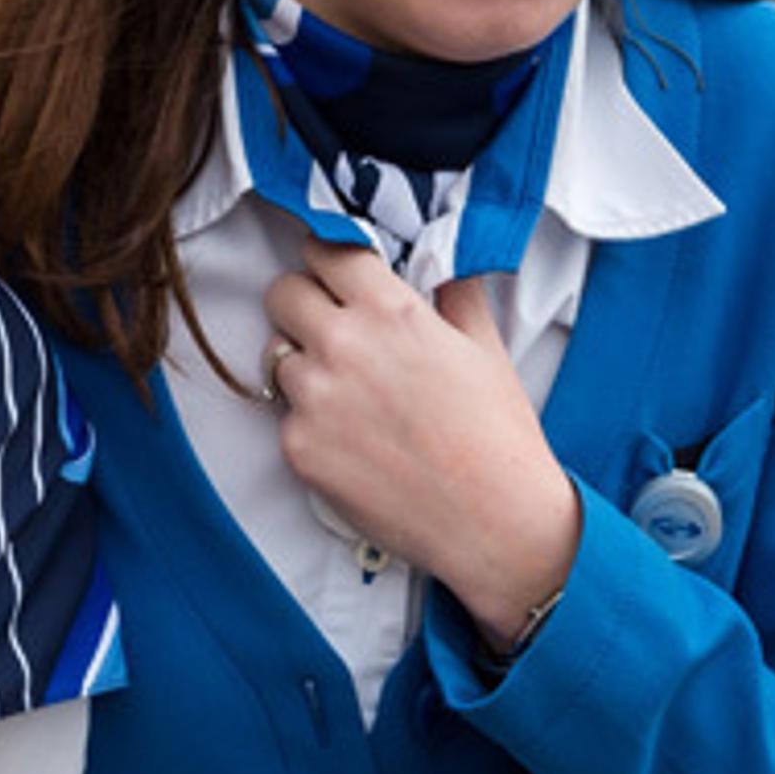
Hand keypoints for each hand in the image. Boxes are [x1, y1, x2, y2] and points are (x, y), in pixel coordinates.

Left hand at [263, 241, 578, 644]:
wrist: (493, 522)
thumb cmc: (497, 436)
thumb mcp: (485, 348)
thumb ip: (455, 292)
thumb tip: (445, 258)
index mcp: (389, 311)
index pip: (324, 251)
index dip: (328, 260)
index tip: (332, 273)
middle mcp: (343, 346)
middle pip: (282, 294)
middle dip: (302, 304)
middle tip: (330, 329)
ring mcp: (314, 398)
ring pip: (277, 357)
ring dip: (304, 366)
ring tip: (351, 396)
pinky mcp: (298, 447)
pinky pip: (285, 416)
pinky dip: (310, 423)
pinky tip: (354, 441)